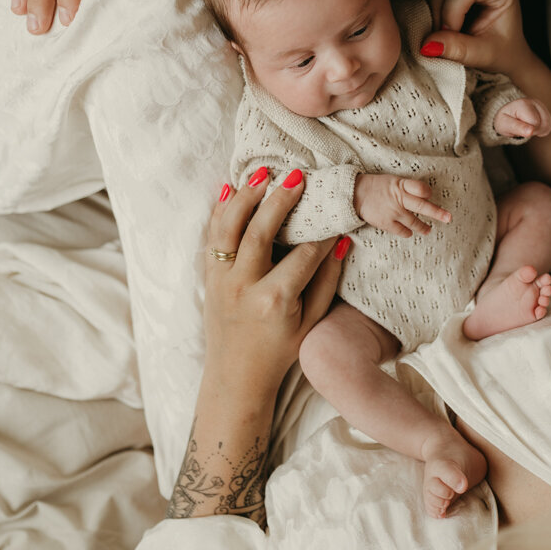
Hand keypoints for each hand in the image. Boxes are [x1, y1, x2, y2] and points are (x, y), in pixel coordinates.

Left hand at [205, 170, 343, 386]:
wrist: (236, 376)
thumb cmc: (280, 350)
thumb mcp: (312, 321)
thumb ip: (327, 280)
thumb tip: (341, 241)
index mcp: (273, 301)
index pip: (302, 255)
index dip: (322, 234)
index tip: (336, 218)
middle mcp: (242, 287)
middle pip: (259, 232)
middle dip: (279, 201)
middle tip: (297, 176)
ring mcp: (220, 281)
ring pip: (228, 229)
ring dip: (245, 197)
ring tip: (262, 173)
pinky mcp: (208, 277)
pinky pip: (211, 237)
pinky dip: (219, 211)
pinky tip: (230, 188)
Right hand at [353, 173, 451, 237]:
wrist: (354, 194)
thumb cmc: (376, 187)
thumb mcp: (392, 181)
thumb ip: (407, 188)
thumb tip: (424, 196)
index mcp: (400, 185)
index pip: (419, 188)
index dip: (427, 192)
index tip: (430, 195)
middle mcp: (399, 198)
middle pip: (422, 206)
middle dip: (437, 213)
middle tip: (448, 218)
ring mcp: (393, 212)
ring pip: (414, 222)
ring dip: (423, 227)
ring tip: (428, 230)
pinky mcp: (386, 223)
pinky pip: (403, 231)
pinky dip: (408, 232)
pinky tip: (409, 232)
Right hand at [422, 0, 531, 81]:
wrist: (505, 52)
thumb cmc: (501, 53)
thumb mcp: (483, 56)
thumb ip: (458, 49)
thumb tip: (426, 45)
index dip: (451, 14)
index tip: (452, 36)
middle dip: (437, 12)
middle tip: (442, 36)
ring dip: (431, 10)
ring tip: (442, 32)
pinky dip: (429, 7)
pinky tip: (439, 23)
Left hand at [494, 96, 550, 139]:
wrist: (507, 114)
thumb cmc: (505, 120)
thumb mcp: (505, 125)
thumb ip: (517, 128)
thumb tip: (530, 132)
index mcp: (523, 103)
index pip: (535, 122)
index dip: (527, 130)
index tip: (517, 126)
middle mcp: (534, 101)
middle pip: (544, 123)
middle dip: (533, 130)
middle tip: (521, 127)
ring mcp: (541, 105)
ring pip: (548, 124)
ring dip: (538, 130)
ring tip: (527, 127)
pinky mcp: (545, 110)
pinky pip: (550, 124)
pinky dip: (542, 129)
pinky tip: (533, 127)